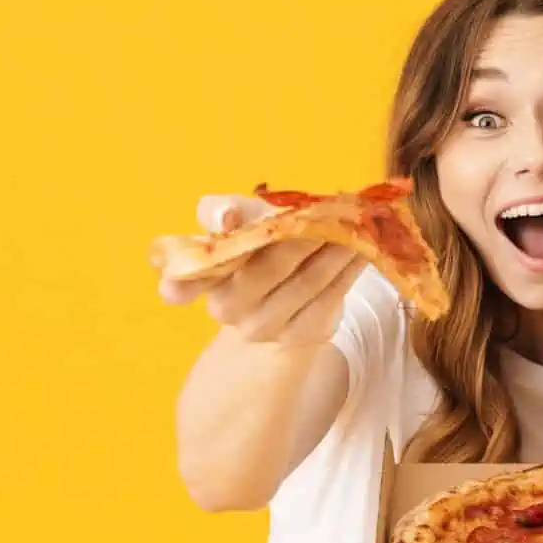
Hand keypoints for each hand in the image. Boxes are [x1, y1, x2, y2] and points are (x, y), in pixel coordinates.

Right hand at [154, 194, 367, 346]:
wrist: (288, 297)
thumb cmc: (257, 246)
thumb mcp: (238, 220)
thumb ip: (223, 210)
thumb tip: (225, 216)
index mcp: (201, 279)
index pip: (179, 286)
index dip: (182, 278)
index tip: (215, 240)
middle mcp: (226, 309)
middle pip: (269, 267)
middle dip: (304, 235)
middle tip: (331, 208)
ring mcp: (266, 327)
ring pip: (309, 280)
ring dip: (338, 247)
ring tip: (357, 221)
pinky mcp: (304, 334)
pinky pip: (333, 294)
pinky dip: (350, 267)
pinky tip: (363, 246)